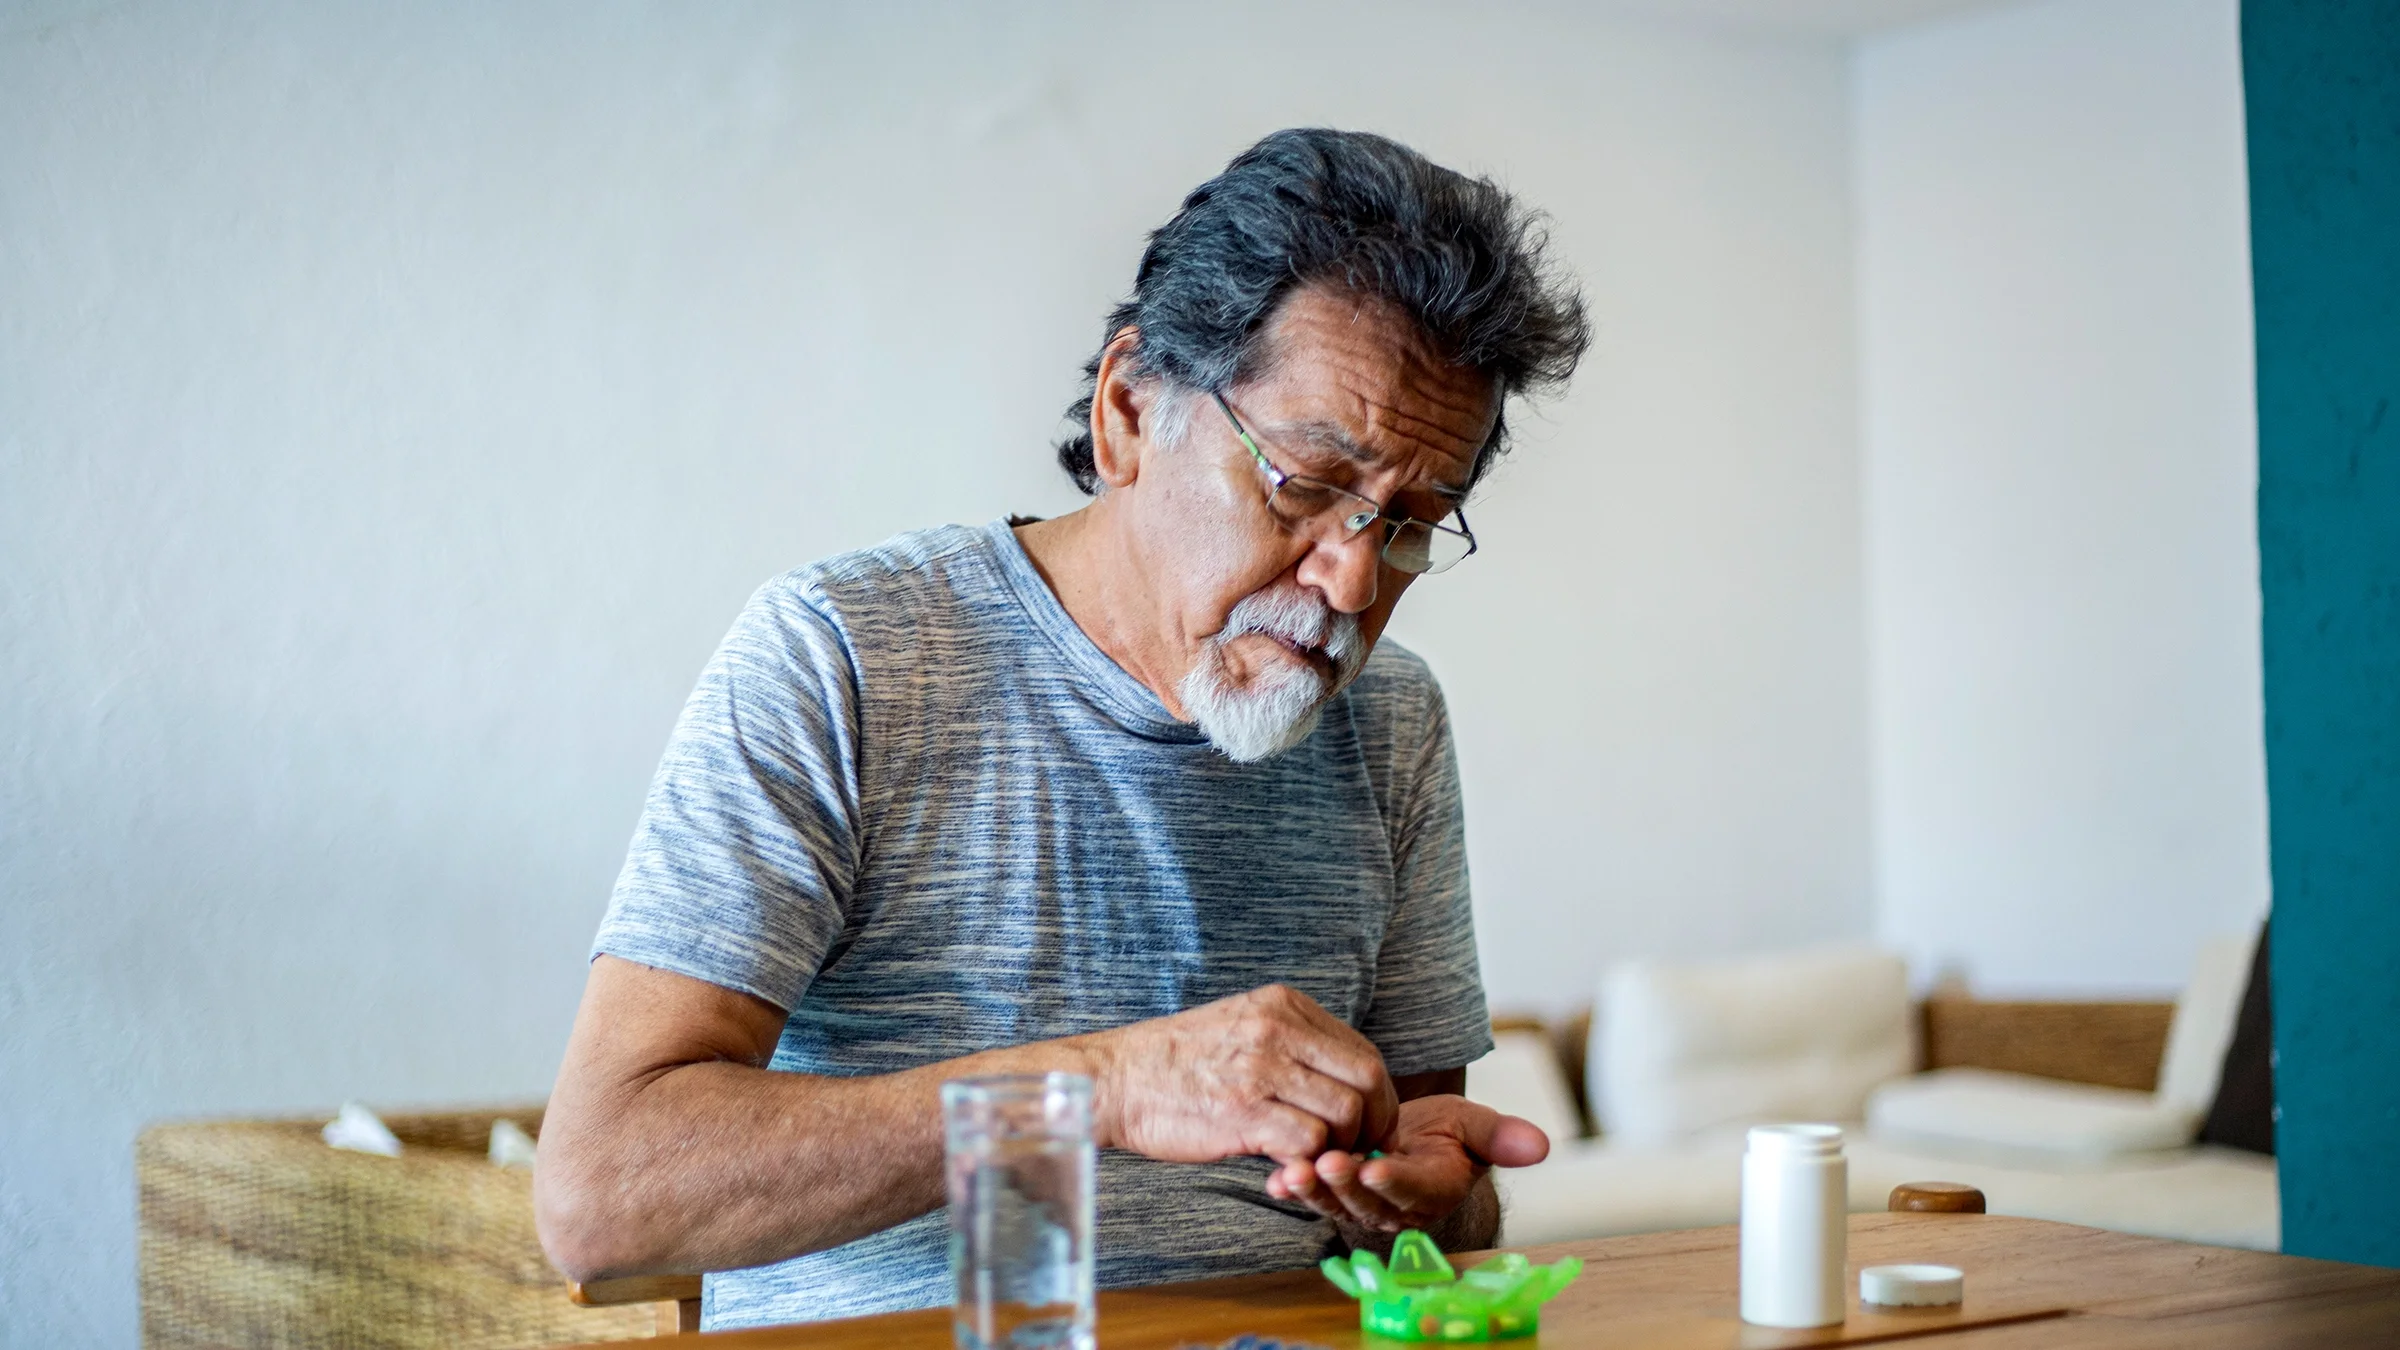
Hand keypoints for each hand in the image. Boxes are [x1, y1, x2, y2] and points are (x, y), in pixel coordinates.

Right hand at [1089, 985, 1397, 1163]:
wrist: (1116, 1078)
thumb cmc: (1178, 1062)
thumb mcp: (1242, 1026)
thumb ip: (1294, 1046)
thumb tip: (1345, 1087)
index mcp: (1284, 1006)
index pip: (1363, 1052)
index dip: (1378, 1098)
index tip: (1367, 1126)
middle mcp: (1279, 1029)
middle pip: (1368, 1079)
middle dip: (1374, 1124)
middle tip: (1356, 1151)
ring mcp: (1262, 1068)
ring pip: (1345, 1114)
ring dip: (1339, 1148)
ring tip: (1312, 1160)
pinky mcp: (1243, 1110)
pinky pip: (1307, 1142)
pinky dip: (1305, 1163)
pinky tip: (1282, 1168)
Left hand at [1264, 1094, 1548, 1233]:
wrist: (1413, 1145)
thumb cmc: (1445, 1135)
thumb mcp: (1474, 1127)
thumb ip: (1501, 1137)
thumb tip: (1542, 1144)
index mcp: (1433, 1190)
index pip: (1414, 1188)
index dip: (1395, 1181)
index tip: (1375, 1167)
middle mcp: (1395, 1208)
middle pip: (1368, 1202)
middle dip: (1345, 1184)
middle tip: (1326, 1162)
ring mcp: (1361, 1207)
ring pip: (1336, 1203)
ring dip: (1313, 1190)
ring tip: (1292, 1170)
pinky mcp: (1332, 1196)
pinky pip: (1311, 1197)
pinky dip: (1290, 1191)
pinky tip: (1273, 1179)